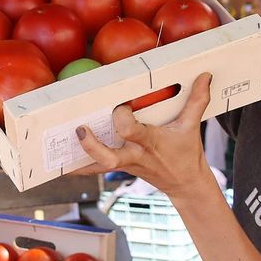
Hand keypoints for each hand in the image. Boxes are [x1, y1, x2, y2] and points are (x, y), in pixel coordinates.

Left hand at [74, 73, 213, 196]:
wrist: (185, 184)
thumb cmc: (186, 153)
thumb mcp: (192, 126)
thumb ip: (197, 100)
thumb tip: (205, 76)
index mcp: (150, 143)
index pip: (131, 132)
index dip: (122, 120)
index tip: (121, 106)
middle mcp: (134, 155)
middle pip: (109, 158)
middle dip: (93, 147)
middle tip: (81, 130)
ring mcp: (125, 164)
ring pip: (96, 166)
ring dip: (77, 159)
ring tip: (55, 149)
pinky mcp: (118, 167)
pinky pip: (94, 168)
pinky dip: (78, 166)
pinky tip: (60, 162)